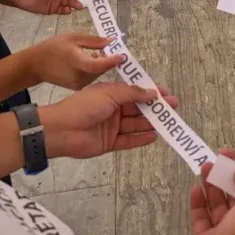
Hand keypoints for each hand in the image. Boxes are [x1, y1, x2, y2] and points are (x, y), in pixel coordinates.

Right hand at [26, 32, 123, 90]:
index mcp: (78, 63)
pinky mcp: (77, 87)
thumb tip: (111, 41)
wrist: (35, 65)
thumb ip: (93, 40)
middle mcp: (80, 77)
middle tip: (112, 49)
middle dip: (108, 60)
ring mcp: (78, 84)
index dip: (112, 61)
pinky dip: (94, 69)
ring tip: (96, 53)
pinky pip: (91, 77)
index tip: (123, 56)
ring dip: (101, 64)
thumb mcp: (73, 37)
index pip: (99, 64)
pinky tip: (88, 61)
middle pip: (101, 69)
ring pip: (97, 74)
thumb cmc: (53, 47)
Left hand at [42, 83, 177, 159]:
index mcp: (111, 94)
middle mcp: (113, 109)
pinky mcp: (110, 143)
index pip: (135, 92)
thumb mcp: (109, 94)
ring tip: (167, 122)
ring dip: (150, 123)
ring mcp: (112, 127)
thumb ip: (132, 94)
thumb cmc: (84, 106)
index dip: (150, 92)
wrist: (62, 129)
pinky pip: (128, 140)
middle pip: (138, 109)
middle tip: (172, 108)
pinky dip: (140, 139)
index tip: (166, 94)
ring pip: (135, 124)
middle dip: (155, 108)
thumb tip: (152, 93)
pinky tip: (154, 136)